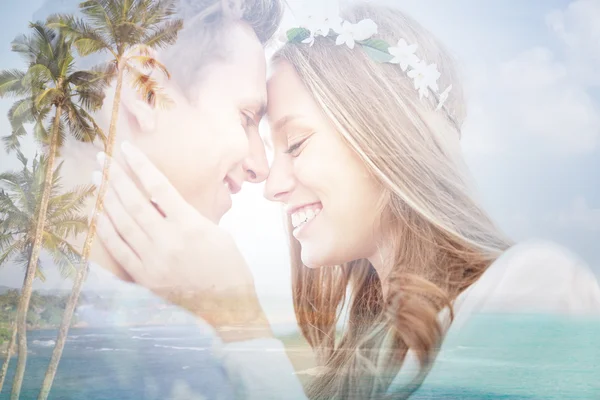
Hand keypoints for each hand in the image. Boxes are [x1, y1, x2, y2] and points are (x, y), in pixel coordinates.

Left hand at [93, 141, 271, 341]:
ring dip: (107, 198)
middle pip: (134, 202)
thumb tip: (161, 197)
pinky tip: (97, 214)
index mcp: (191, 226)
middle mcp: (169, 241)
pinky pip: (119, 250)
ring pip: (122, 223)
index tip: (127, 149)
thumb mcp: (215, 231)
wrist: (228, 305)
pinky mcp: (145, 277)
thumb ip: (187, 214)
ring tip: (97, 179)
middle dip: (116, 177)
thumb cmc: (228, 264)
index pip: (159, 187)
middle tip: (102, 159)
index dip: (141, 166)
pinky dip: (105, 230)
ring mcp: (154, 261)